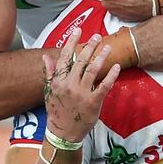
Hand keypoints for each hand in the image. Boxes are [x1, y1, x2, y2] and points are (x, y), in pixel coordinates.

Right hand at [43, 28, 119, 142]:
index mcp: (58, 81)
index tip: (78, 30)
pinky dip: (111, 75)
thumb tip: (46, 56)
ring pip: (93, 70)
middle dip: (90, 46)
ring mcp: (82, 93)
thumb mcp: (49, 91)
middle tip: (97, 36)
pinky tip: (116, 66)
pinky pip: (104, 86)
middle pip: (81, 61)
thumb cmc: (57, 111)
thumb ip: (49, 73)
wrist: (63, 133)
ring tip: (108, 47)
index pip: (65, 57)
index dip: (71, 42)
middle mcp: (70, 85)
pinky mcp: (94, 102)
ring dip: (101, 56)